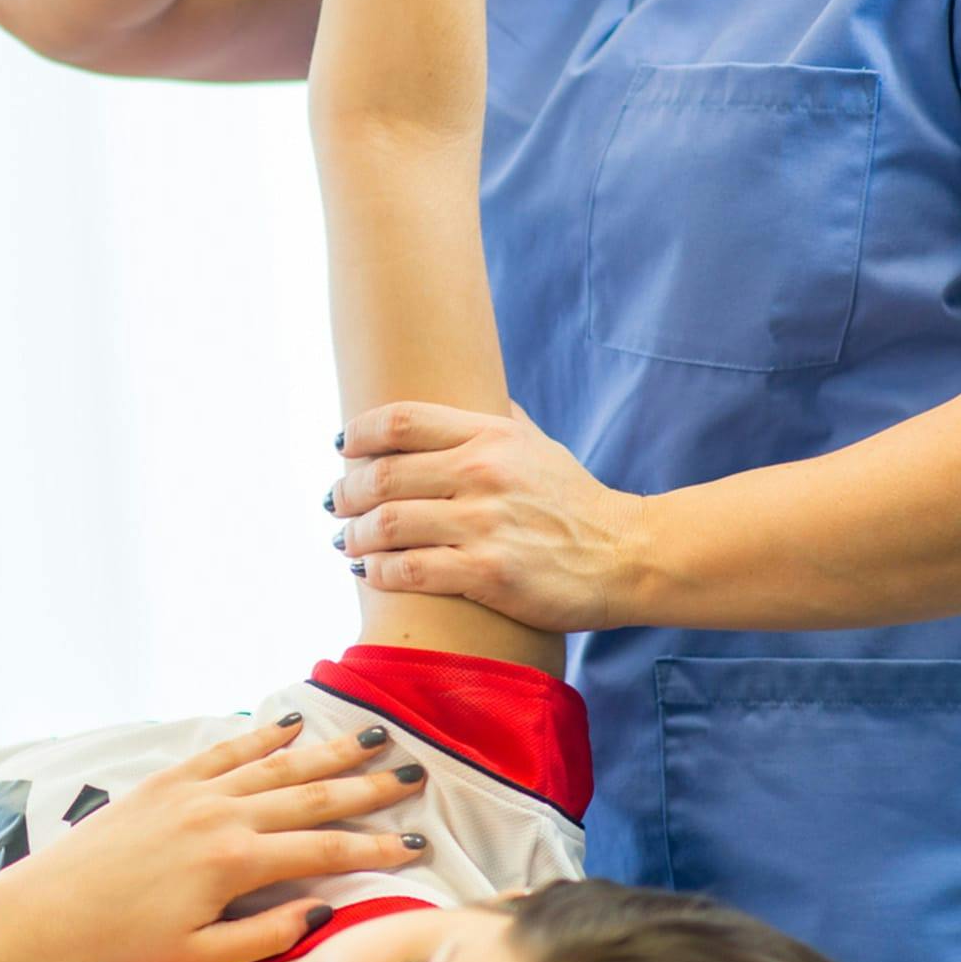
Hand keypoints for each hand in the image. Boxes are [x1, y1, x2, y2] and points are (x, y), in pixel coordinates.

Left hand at [7, 720, 428, 961]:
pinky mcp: (171, 779)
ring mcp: (198, 790)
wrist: (51, 906)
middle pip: (314, 797)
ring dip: (330, 750)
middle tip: (414, 775)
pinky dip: (264, 735)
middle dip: (369, 787)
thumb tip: (322, 910)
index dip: (374, 848)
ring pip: (279, 765)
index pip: (324, 852)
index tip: (415, 844)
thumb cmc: (126, 941)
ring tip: (373, 738)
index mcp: (237, 863)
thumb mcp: (199, 959)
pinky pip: (228, 749)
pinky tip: (294, 724)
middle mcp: (225, 814)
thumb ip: (266, 934)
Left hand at [328, 400, 648, 631]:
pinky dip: (377, 572)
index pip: (401, 420)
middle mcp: (483, 472)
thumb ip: (498, 420)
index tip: (342, 447)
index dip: (359, 433)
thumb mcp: (539, 444)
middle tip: (334, 504)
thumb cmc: (576, 502)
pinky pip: (408, 570)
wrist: (626, 557)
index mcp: (491, 435)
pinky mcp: (487, 574)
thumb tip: (468, 387)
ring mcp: (484, 524)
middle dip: (345, 492)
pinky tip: (368, 572)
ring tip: (345, 541)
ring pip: (387, 524)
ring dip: (354, 535)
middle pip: (382, 474)